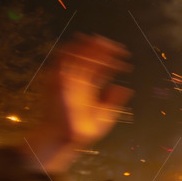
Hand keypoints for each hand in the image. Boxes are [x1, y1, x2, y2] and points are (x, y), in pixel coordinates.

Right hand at [25, 33, 132, 172]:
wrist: (67, 139)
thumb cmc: (83, 131)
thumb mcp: (105, 115)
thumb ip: (113, 101)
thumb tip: (125, 88)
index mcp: (87, 88)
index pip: (98, 68)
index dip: (111, 60)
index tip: (125, 56)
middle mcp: (76, 82)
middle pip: (88, 59)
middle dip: (101, 50)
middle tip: (116, 46)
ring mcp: (66, 80)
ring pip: (75, 56)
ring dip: (87, 46)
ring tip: (102, 41)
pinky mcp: (56, 80)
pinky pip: (62, 60)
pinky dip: (72, 50)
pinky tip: (85, 45)